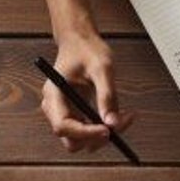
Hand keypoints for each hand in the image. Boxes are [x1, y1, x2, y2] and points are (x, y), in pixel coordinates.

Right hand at [40, 34, 133, 152]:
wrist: (80, 40)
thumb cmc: (88, 49)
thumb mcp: (102, 69)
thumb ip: (107, 96)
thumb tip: (113, 124)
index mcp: (54, 94)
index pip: (63, 126)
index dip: (85, 133)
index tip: (108, 130)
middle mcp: (55, 108)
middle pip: (71, 140)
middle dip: (95, 138)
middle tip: (120, 125)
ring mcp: (64, 112)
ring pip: (81, 140)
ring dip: (103, 135)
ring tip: (125, 117)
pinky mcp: (75, 113)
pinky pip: (89, 130)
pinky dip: (105, 128)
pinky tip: (120, 115)